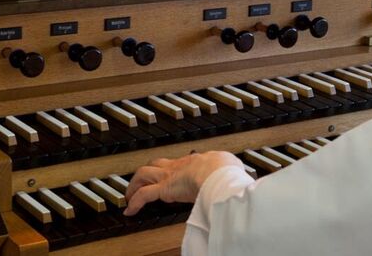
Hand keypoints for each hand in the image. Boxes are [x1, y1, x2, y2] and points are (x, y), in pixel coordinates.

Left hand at [124, 151, 242, 215]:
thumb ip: (233, 169)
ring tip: (130, 195)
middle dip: (149, 172)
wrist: (219, 172)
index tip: (174, 177)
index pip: (181, 163)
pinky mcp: (165, 189)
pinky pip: (144, 195)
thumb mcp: (233, 166)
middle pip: (158, 163)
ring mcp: (170, 176)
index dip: (175, 169)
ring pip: (144, 174)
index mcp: (196, 161)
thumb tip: (241, 174)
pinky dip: (134, 203)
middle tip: (143, 181)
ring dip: (135, 184)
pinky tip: (129, 211)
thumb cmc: (227, 170)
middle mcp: (180, 166)